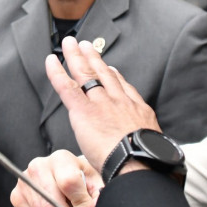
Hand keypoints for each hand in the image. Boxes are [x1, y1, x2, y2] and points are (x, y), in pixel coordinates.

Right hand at [11, 151, 102, 206]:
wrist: (68, 172)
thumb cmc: (82, 177)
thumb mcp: (95, 182)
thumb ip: (94, 197)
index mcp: (61, 159)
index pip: (68, 182)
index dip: (80, 204)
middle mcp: (39, 167)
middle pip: (52, 203)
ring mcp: (25, 181)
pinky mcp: (17, 195)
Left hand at [45, 36, 159, 169]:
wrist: (137, 161)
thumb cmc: (146, 161)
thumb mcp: (155, 145)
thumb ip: (146, 140)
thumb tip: (147, 150)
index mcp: (137, 110)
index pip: (124, 88)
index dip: (115, 76)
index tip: (110, 68)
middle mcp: (119, 101)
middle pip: (104, 73)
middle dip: (94, 58)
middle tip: (87, 45)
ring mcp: (101, 103)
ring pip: (86, 73)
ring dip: (77, 56)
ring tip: (71, 44)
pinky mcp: (84, 111)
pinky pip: (67, 87)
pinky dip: (57, 73)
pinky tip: (51, 61)